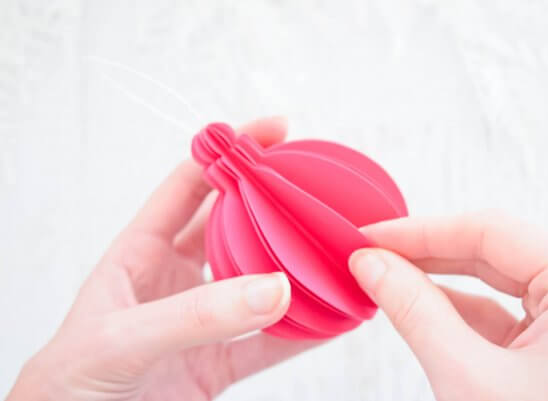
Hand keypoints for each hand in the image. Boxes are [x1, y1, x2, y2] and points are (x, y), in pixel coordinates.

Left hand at [8, 117, 316, 400]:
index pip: (188, 186)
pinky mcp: (217, 364)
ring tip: (330, 251)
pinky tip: (328, 319)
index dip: (228, 153)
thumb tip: (271, 289)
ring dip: (292, 269)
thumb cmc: (69, 384)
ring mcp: (200, 321)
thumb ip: (195, 314)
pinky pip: (268, 344)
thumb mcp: (122, 337)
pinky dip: (301, 333)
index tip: (272, 132)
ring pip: (257, 283)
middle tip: (312, 189)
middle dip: (271, 205)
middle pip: (233, 227)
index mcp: (140, 253)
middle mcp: (174, 280)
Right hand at [349, 211, 547, 400]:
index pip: (492, 232)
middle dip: (424, 253)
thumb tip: (371, 264)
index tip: (370, 236)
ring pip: (494, 281)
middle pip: (493, 251)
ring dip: (435, 279)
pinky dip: (454, 310)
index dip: (422, 230)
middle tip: (368, 253)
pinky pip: (499, 313)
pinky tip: (415, 305)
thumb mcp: (470, 381)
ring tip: (382, 276)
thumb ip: (416, 312)